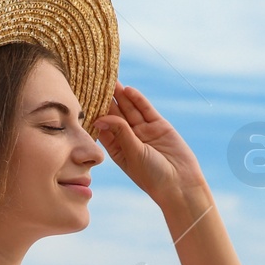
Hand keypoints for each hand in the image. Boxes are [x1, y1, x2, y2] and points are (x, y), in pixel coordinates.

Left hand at [92, 81, 207, 207]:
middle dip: (107, 100)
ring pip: (131, 110)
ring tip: (110, 80)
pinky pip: (146, 110)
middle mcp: (130, 139)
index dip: (96, 113)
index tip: (85, 99)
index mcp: (118, 150)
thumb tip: (100, 117)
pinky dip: (138, 100)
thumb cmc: (153, 176)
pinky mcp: (160, 126)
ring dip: (121, 96)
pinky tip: (128, 90)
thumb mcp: (133, 153)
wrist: (180, 184)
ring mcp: (145, 131)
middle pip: (116, 115)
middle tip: (96, 83)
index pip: (104, 127)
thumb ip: (120, 132)